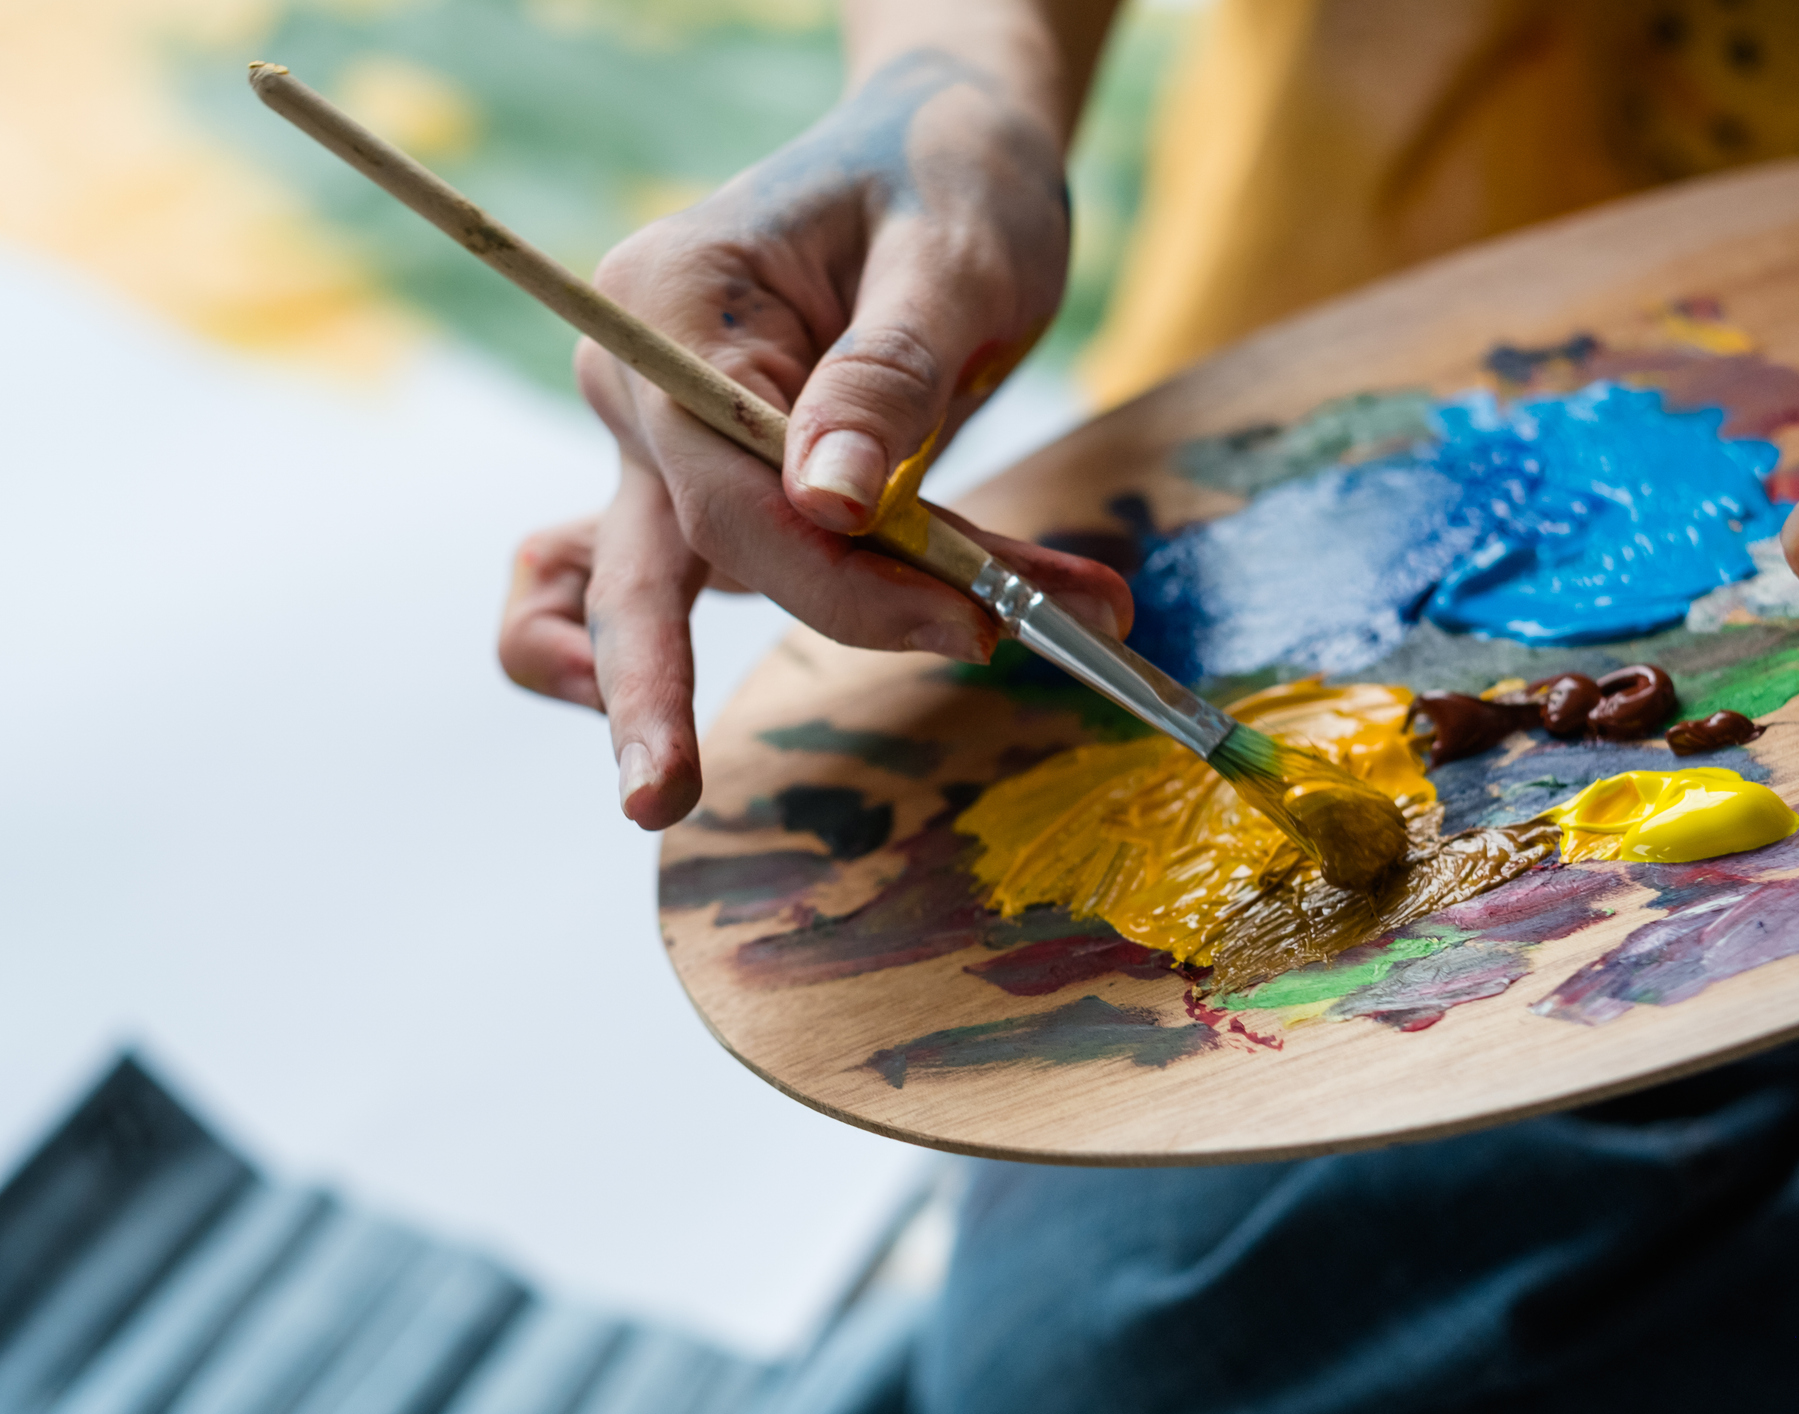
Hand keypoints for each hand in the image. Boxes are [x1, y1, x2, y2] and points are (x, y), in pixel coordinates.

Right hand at [521, 7, 1126, 827]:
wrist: (950, 152)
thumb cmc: (951, 179)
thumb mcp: (949, 253)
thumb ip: (885, 373)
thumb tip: (826, 500)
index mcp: (667, 312)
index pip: (726, 496)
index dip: (845, 584)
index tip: (978, 624)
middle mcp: (641, 389)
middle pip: (642, 566)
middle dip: (651, 693)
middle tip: (664, 797)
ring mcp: (666, 451)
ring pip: (660, 597)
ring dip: (777, 659)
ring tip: (942, 662)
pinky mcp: (716, 494)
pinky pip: (700, 587)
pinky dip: (785, 627)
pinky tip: (895, 632)